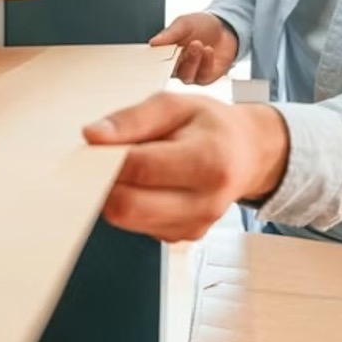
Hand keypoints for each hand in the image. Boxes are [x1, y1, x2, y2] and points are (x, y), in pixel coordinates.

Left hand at [83, 93, 288, 242]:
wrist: (248, 153)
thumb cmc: (211, 126)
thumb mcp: (175, 104)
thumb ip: (131, 119)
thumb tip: (93, 136)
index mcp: (209, 160)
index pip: (140, 168)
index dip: (106, 159)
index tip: (94, 148)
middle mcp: (206, 201)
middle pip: (128, 207)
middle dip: (105, 184)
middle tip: (103, 161)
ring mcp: (195, 225)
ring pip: (128, 221)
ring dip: (118, 195)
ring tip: (136, 168)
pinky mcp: (183, 237)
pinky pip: (139, 227)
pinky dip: (133, 206)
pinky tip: (149, 186)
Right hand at [149, 13, 238, 84]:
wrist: (227, 28)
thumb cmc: (203, 26)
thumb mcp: (184, 23)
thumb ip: (169, 34)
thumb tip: (153, 42)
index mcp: (167, 53)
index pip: (156, 61)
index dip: (156, 60)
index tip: (160, 53)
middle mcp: (177, 66)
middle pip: (170, 72)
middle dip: (177, 59)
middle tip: (185, 45)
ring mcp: (191, 73)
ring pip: (186, 76)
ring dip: (192, 60)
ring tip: (198, 44)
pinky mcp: (206, 77)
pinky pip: (202, 76)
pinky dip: (205, 63)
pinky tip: (208, 50)